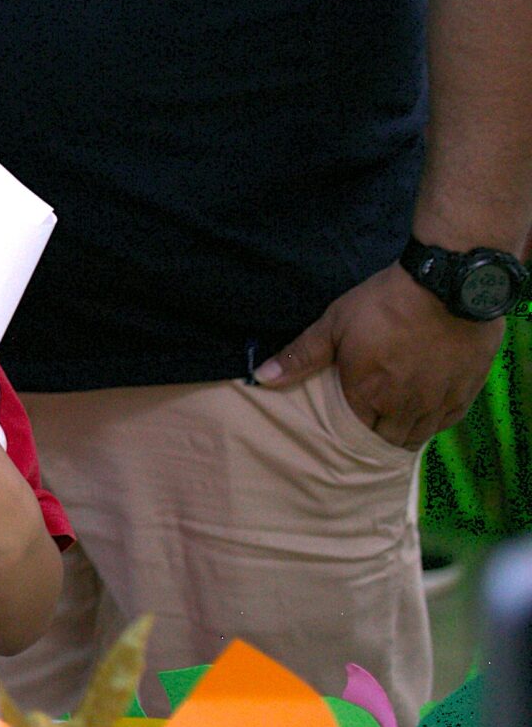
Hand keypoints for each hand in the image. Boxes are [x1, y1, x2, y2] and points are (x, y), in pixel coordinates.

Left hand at [254, 263, 504, 447]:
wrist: (448, 284)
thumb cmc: (385, 303)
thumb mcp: (335, 324)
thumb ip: (301, 355)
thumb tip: (261, 376)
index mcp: (368, 396)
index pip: (354, 436)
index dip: (347, 439)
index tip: (341, 438)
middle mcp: (404, 408)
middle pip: (387, 441)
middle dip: (375, 441)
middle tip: (367, 437)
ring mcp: (438, 401)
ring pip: (418, 435)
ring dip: (404, 435)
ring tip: (392, 431)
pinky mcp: (466, 391)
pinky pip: (446, 421)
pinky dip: (433, 422)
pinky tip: (424, 415)